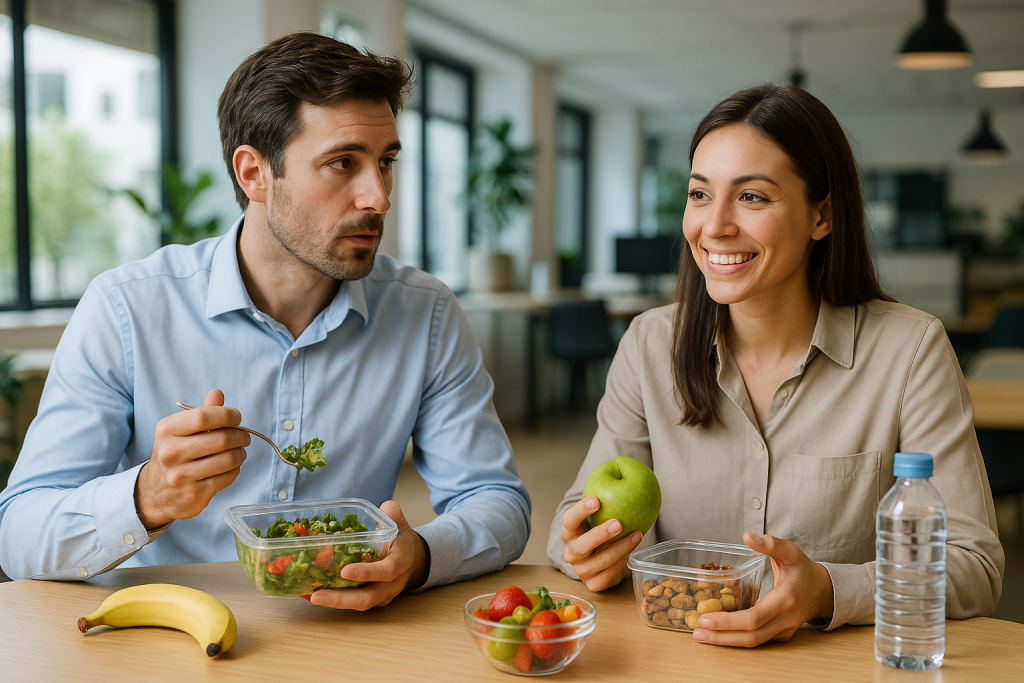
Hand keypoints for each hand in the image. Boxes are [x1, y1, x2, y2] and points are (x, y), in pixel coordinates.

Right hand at [134, 389, 249, 528]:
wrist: (156, 492)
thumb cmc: (175, 454)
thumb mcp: (180, 431)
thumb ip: (201, 412)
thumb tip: (217, 393)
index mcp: (166, 430)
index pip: (203, 417)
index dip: (227, 415)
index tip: (236, 418)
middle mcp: (171, 452)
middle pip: (221, 439)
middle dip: (241, 435)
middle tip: (244, 436)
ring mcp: (181, 475)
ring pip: (228, 459)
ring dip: (241, 453)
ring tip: (239, 451)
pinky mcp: (195, 493)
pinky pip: (228, 476)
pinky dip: (235, 469)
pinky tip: (231, 466)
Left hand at [309, 501, 428, 609]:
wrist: (413, 560)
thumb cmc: (402, 542)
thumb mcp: (401, 526)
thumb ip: (394, 516)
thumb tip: (387, 507)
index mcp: (400, 564)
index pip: (385, 572)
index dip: (366, 573)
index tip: (345, 572)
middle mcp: (391, 585)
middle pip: (368, 597)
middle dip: (341, 599)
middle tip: (317, 595)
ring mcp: (381, 595)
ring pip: (359, 603)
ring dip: (334, 602)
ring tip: (313, 597)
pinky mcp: (371, 599)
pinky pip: (354, 602)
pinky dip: (335, 600)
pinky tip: (316, 595)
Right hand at [561, 495, 642, 591]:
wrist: (604, 561)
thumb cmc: (603, 532)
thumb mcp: (601, 517)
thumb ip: (608, 500)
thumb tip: (627, 471)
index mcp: (569, 533)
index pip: (569, 520)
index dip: (580, 511)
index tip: (596, 500)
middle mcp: (571, 552)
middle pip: (582, 544)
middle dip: (600, 534)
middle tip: (618, 523)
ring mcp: (581, 570)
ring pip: (600, 561)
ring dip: (620, 548)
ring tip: (637, 534)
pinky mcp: (593, 584)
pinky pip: (609, 574)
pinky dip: (623, 561)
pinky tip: (633, 550)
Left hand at [692, 532, 833, 646]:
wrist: (824, 591)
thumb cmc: (804, 570)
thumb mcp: (791, 552)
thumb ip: (770, 543)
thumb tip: (747, 536)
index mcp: (785, 600)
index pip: (754, 618)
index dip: (728, 621)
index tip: (705, 619)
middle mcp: (784, 620)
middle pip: (750, 637)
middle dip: (721, 637)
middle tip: (696, 633)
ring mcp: (783, 631)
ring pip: (753, 643)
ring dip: (726, 642)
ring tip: (701, 636)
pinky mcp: (780, 635)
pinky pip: (757, 640)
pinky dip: (736, 639)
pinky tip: (717, 634)